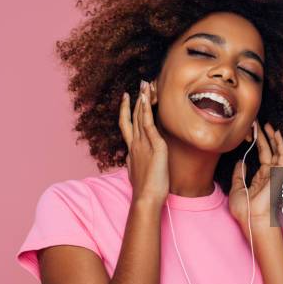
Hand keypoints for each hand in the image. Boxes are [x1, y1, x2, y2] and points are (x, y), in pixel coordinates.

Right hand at [118, 80, 169, 205]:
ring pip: (139, 117)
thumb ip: (134, 163)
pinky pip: (147, 123)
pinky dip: (145, 109)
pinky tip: (145, 98)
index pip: (128, 127)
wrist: (146, 198)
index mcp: (132, 151)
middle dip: (134, 101)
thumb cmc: (145, 191)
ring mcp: (142, 144)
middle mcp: (135, 145)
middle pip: (132, 118)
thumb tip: (130, 159)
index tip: (128, 101)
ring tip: (143, 85)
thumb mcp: (137, 174)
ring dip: (141, 100)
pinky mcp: (154, 145)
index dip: (128, 112)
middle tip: (136, 86)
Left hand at [228, 122, 282, 233]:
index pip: (260, 155)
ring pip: (275, 150)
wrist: (252, 220)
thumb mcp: (236, 188)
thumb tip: (240, 161)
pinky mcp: (279, 174)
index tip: (247, 131)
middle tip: (256, 122)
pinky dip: (280, 144)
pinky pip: (282, 156)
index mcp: (261, 178)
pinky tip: (276, 133)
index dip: (254, 142)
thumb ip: (239, 174)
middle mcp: (270, 174)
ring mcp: (276, 174)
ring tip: (265, 124)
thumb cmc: (244, 210)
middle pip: (267, 150)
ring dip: (271, 137)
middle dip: (262, 135)